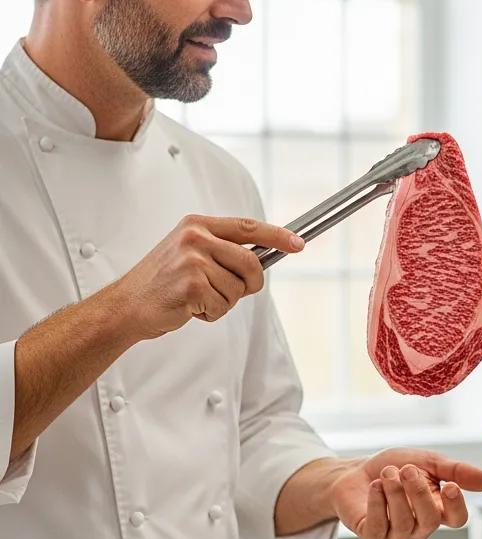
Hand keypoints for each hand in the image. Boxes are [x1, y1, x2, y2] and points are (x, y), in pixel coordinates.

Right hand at [113, 214, 305, 339]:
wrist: (127, 305)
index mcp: (197, 225)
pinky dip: (211, 313)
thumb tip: (265, 255)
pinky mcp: (192, 284)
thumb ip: (222, 249)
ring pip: (238, 288)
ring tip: (197, 298)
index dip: (278, 236)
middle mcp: (195, 237)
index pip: (248, 227)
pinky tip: (190, 307)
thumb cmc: (163, 283)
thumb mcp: (189, 253)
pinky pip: (224, 305)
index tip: (298, 243)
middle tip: (227, 292)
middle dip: (249, 284)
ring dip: (223, 302)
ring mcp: (193, 260)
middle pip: (252, 262)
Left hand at [329, 448, 481, 538]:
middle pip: (430, 521)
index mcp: (438, 510)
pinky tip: (375, 486)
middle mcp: (420, 527)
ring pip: (404, 524)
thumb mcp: (428, 462)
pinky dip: (377, 504)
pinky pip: (379, 528)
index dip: (456, 506)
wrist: (355, 472)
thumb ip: (455, 471)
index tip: (450, 484)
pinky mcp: (373, 536)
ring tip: (387, 473)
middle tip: (406, 469)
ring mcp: (397, 535)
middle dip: (419, 493)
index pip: (457, 519)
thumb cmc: (395, 467)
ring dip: (395, 495)